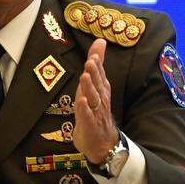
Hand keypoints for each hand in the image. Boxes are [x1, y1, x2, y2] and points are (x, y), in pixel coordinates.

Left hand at [72, 39, 119, 163]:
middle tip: (90, 62)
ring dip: (89, 88)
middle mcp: (100, 99)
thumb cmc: (96, 110)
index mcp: (101, 90)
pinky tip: (82, 102)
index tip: (94, 55)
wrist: (102, 142)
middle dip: (94, 73)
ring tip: (85, 77)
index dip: (97, 65)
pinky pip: (87, 116)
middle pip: (97, 85)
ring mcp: (95, 112)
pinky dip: (85, 109)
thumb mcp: (95, 85)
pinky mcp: (89, 125)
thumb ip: (97, 64)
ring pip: (93, 99)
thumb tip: (100, 41)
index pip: (100, 75)